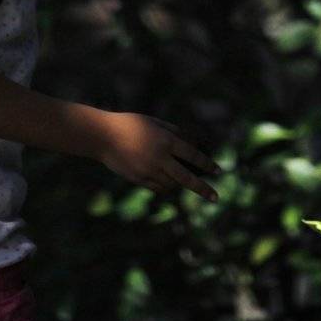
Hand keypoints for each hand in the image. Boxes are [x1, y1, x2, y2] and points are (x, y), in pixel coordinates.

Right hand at [98, 111, 220, 201]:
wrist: (102, 136)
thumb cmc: (130, 124)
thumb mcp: (154, 122)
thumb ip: (173, 132)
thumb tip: (189, 142)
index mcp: (166, 141)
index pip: (193, 155)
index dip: (207, 163)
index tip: (218, 170)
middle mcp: (160, 158)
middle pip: (187, 178)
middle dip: (203, 189)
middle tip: (216, 198)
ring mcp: (148, 171)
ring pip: (172, 185)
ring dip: (182, 185)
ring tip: (188, 183)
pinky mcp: (138, 179)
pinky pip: (158, 188)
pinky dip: (167, 187)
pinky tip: (171, 184)